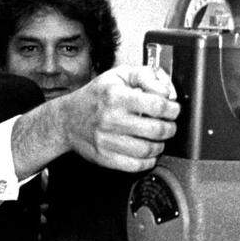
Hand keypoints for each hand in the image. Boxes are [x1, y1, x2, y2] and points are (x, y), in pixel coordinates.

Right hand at [63, 66, 179, 171]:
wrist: (66, 119)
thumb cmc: (96, 96)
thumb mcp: (118, 75)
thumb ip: (145, 76)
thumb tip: (166, 91)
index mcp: (116, 96)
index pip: (158, 105)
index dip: (172, 109)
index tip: (173, 109)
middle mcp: (111, 119)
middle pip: (157, 130)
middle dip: (170, 128)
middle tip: (168, 125)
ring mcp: (107, 140)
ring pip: (149, 150)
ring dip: (161, 145)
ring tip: (158, 138)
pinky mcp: (105, 157)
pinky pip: (136, 165)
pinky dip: (148, 160)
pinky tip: (148, 152)